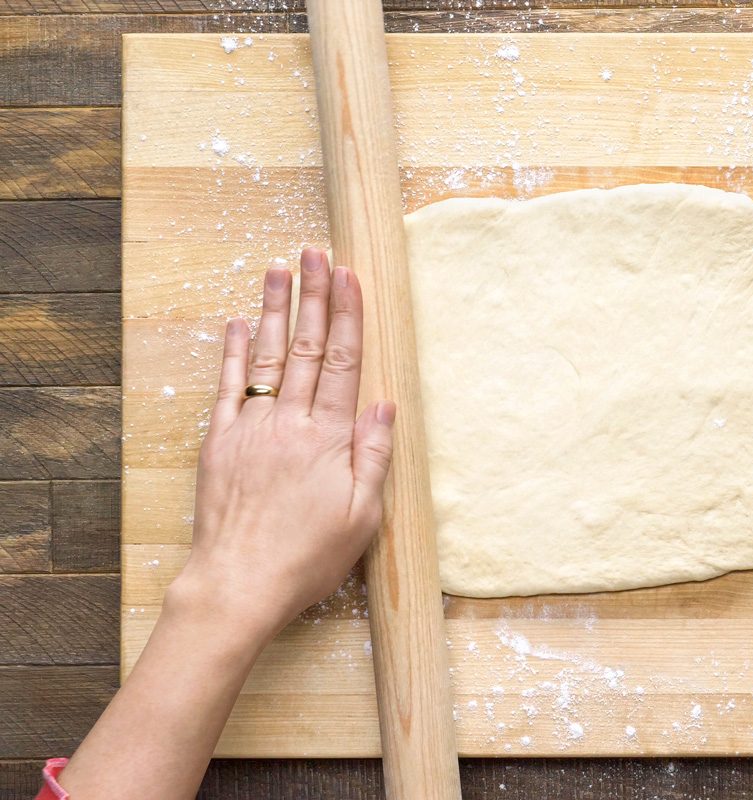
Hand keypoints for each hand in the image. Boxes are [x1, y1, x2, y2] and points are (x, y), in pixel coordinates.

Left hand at [169, 247, 395, 641]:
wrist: (239, 584)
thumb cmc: (307, 557)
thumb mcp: (363, 516)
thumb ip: (374, 455)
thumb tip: (384, 403)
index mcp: (330, 439)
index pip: (344, 363)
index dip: (348, 315)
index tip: (348, 275)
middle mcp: (291, 423)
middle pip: (307, 348)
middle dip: (313, 296)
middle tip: (314, 253)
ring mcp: (251, 429)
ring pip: (266, 357)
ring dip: (274, 310)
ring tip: (278, 269)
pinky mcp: (219, 444)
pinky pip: (228, 388)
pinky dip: (232, 353)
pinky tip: (237, 324)